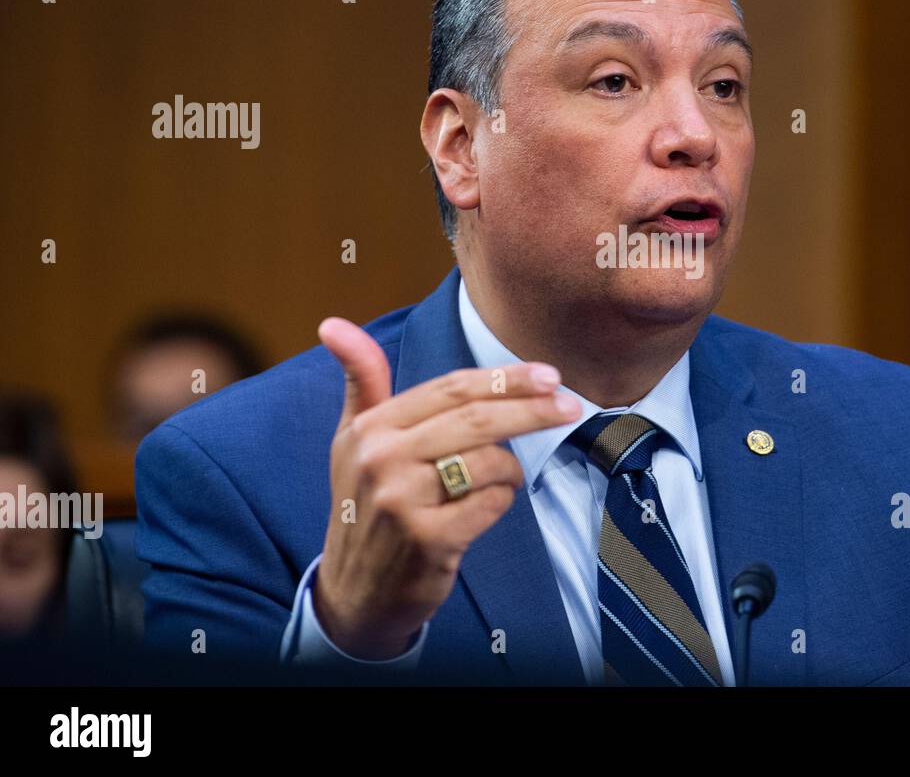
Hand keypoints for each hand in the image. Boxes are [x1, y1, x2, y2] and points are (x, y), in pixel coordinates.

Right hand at [311, 316, 580, 658]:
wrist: (354, 592)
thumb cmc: (367, 505)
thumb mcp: (353, 440)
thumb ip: (361, 381)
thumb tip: (333, 323)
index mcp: (370, 428)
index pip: (451, 389)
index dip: (505, 379)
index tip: (548, 376)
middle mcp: (380, 459)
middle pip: (476, 420)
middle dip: (532, 409)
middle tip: (570, 405)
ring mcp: (402, 501)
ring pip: (489, 462)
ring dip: (509, 469)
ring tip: (498, 480)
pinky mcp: (428, 539)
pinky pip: (492, 503)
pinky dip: (501, 501)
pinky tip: (485, 507)